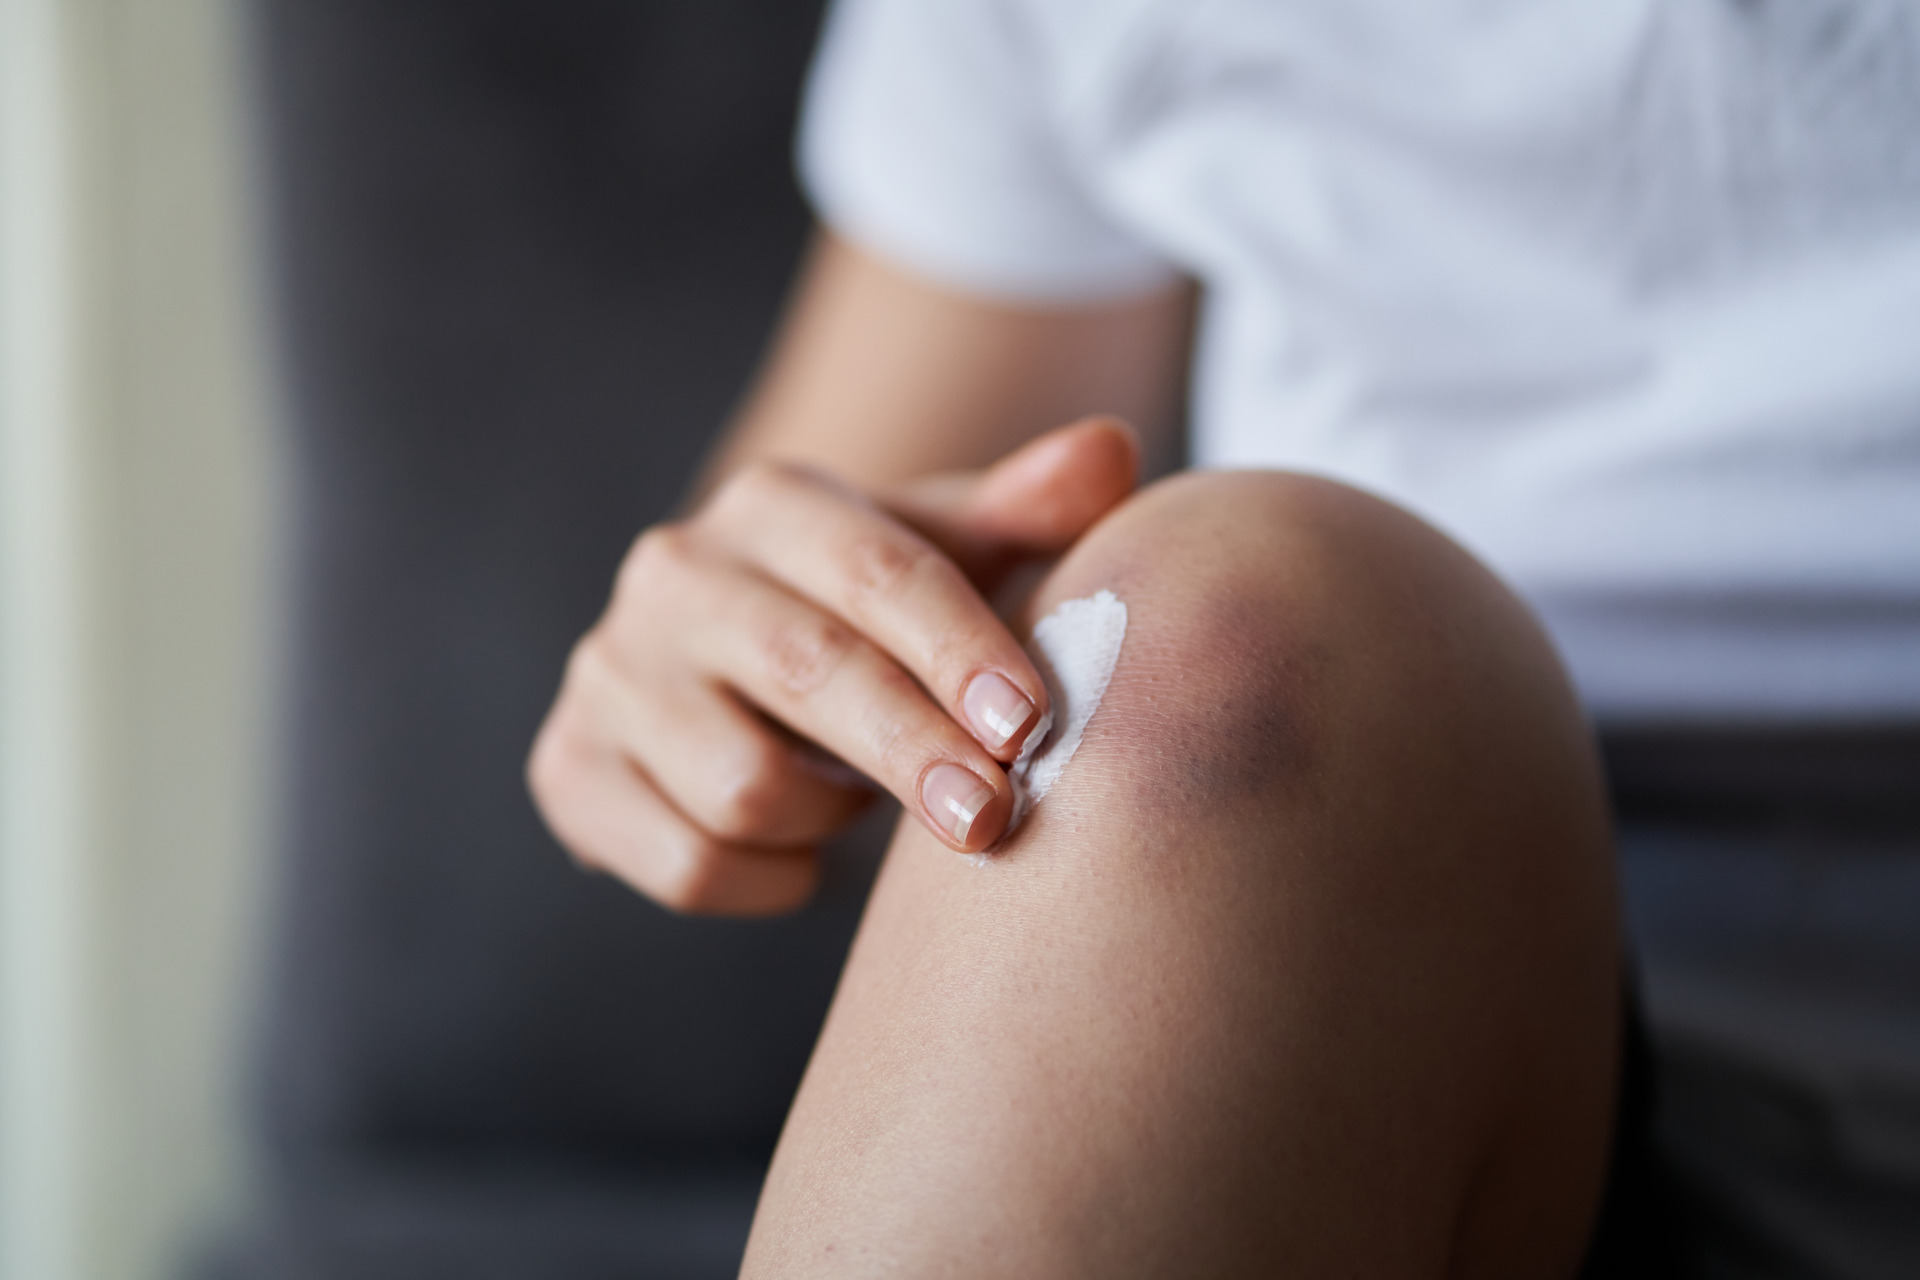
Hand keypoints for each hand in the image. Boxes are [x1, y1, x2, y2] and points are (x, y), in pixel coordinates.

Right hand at [527, 417, 1139, 914]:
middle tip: (992, 820)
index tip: (1029, 727)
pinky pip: (689, 862)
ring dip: (832, 819)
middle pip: (809, 672)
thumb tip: (1113, 449)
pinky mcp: (570, 769)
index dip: (959, 652)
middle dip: (914, 752)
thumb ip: (1029, 508)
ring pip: (744, 787)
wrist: (725, 669)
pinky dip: (767, 881)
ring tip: (858, 800)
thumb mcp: (945, 554)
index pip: (882, 571)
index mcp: (774, 503)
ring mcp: (609, 673)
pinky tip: (797, 854)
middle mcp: (674, 574)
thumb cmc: (866, 612)